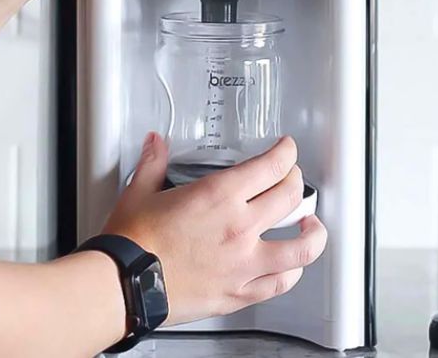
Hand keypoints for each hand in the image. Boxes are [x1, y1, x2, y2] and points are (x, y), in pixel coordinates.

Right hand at [102, 135, 326, 325]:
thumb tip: (156, 144)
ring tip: (312, 225)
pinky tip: (291, 268)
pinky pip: (280, 284)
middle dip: (296, 180)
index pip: (271, 166)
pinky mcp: (239, 293)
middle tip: (292, 178)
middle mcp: (239, 228)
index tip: (286, 150)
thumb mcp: (140, 192)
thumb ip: (154, 163)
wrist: (125, 286)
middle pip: (290, 196)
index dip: (286, 153)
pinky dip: (292, 273)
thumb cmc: (132, 244)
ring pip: (301, 248)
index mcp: (219, 196)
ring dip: (313, 233)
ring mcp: (244, 263)